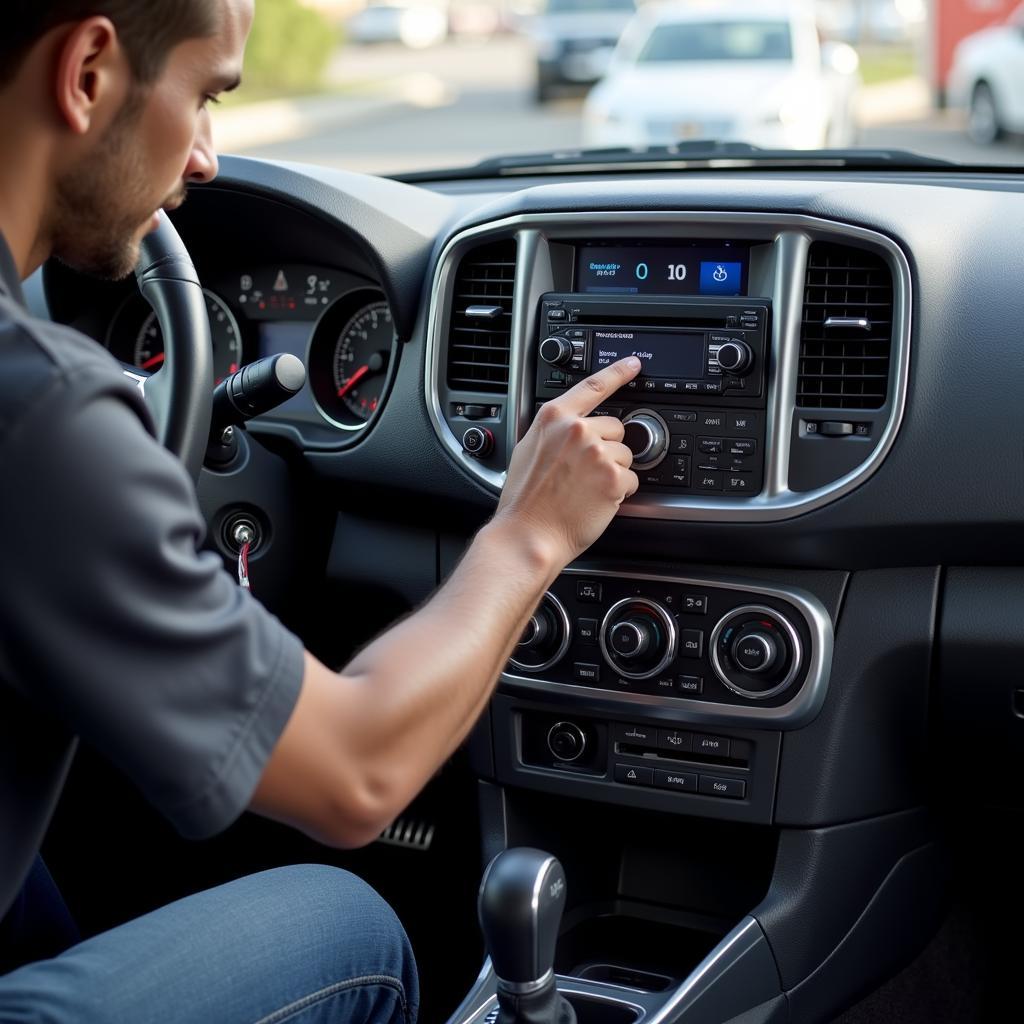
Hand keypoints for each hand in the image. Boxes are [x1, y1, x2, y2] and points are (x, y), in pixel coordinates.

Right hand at [493, 356, 641, 568]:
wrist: (528, 534)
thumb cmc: (525, 501)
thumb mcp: (528, 450)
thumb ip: (553, 431)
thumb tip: (570, 427)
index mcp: (554, 417)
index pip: (594, 385)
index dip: (618, 372)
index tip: (634, 363)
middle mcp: (577, 430)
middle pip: (616, 427)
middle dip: (607, 448)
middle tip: (583, 473)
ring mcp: (597, 452)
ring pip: (626, 455)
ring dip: (614, 472)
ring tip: (586, 489)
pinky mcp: (613, 477)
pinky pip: (632, 480)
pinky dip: (620, 493)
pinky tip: (595, 501)